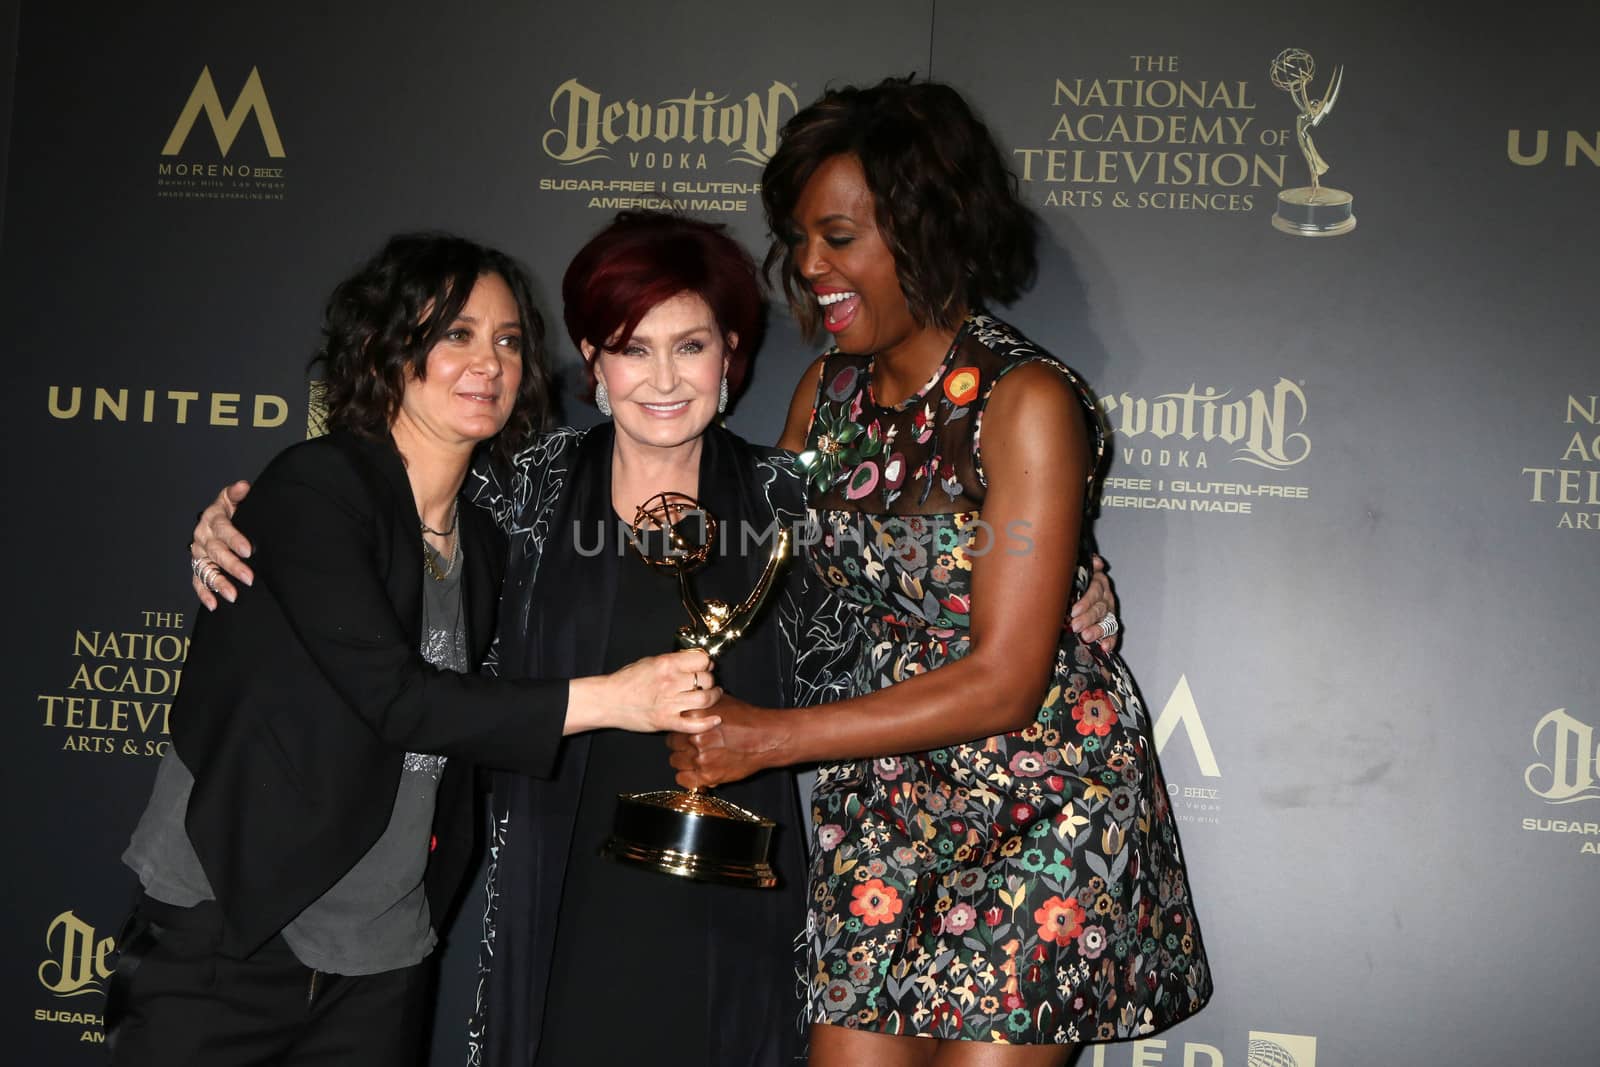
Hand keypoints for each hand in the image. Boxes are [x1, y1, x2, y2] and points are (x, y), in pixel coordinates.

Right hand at [189, 481, 254, 608]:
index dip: (234, 539)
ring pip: (207, 568)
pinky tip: (214, 604)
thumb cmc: (232, 510)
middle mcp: (203, 535)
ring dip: (219, 583)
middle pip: (216, 551)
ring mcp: (199, 553)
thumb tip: (243, 486)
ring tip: (233, 595)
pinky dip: (205, 593)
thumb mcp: (234, 500)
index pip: (222, 528)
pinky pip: (198, 581)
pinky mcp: (198, 566)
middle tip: (249, 577)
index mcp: (212, 517)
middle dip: (232, 565)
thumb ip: (237, 494)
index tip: (248, 550)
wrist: (219, 520)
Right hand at [587, 649, 721, 734]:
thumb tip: (695, 661)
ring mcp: (669, 703)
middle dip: (710, 680)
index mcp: (666, 664)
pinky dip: (708, 723)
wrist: (607, 700)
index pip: (702, 660)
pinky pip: (694, 724)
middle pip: (706, 679)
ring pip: (705, 699)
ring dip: (713, 697)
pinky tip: (716, 719)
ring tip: (713, 696)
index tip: (706, 667)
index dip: (707, 663)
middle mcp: (670, 682)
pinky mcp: (666, 721)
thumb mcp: (649, 662)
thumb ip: (672, 661)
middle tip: (708, 683)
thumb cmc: (626, 681)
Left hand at [665, 692, 785, 787]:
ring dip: (684, 760)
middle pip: (672, 744)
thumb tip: (686, 707)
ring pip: (676, 762)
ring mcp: (700, 758)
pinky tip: (695, 771)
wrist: (766, 737)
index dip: (680, 728)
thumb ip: (700, 706)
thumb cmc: (747, 719)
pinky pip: (683, 779)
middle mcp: (695, 738)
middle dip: (681, 745)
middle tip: (693, 745)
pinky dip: (687, 777)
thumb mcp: (720, 701)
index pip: (673, 725)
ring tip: (697, 757)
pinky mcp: (708, 775)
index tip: (685, 732)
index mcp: (695, 717)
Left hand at [1067, 553, 1119, 651]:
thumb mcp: (1075, 571)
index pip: (1095, 590)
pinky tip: (1104, 646)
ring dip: (1098, 629)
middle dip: (1088, 618)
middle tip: (1076, 626)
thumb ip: (1082, 566)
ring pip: (1107, 620)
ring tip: (1086, 636)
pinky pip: (1113, 632)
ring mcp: (1109, 610)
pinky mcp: (1110, 623)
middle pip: (1100, 607)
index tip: (1074, 611)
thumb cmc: (1073, 581)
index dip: (1086, 601)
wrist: (1074, 592)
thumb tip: (1096, 561)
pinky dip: (1110, 640)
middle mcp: (1105, 595)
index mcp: (1097, 581)